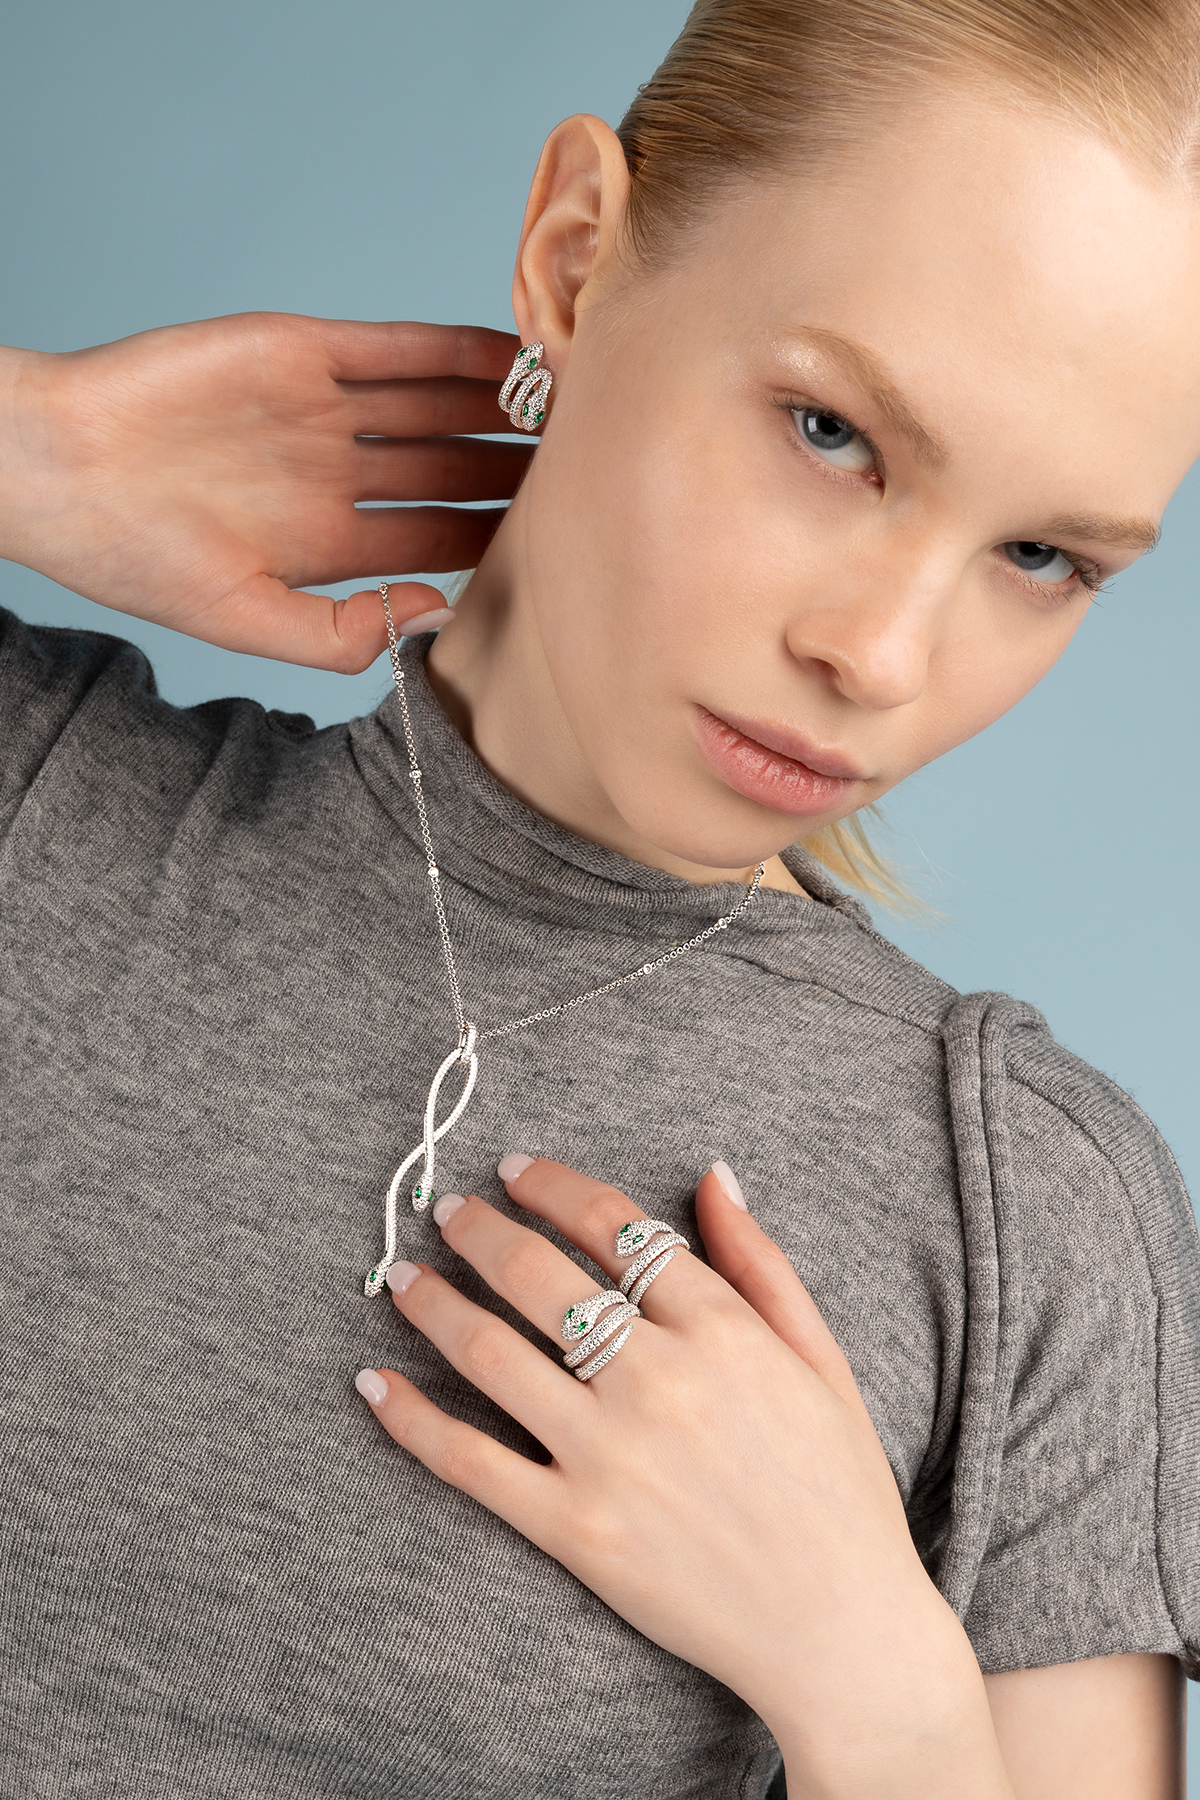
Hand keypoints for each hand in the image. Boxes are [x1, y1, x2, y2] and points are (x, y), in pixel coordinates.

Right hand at [0, 314, 532, 668]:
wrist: (57, 469)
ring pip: (439, 403)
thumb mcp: (248, 622)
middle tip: (594, 467)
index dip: (502, 533)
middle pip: (453, 465)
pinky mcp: (302, 349)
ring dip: (504, 404)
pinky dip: (456, 349)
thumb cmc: (135, 557)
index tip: (568, 538)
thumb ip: (342, 634)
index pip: (441, 534)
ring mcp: (324, 409)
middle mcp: (339, 473)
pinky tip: (516, 356)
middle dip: (519, 467)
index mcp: (331, 541)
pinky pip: (397, 348)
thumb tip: (435, 616)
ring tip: (574, 407)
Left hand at [357, 1160, 1013, 1798]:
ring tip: (401, 1278)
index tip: (517, 1169)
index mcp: (722, 1330)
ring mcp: (608, 1456)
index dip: (554, 1187)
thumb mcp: (822, 1359)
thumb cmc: (840, 1492)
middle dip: (480, 1230)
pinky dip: (412, 1419)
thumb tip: (712, 1176)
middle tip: (449, 1209)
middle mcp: (658, 1380)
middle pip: (540, 1276)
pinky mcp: (574, 1529)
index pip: (614, 1226)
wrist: (840, 1633)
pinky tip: (374, 1384)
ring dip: (433, 1303)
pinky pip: (470, 1461)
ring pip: (491, 1353)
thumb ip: (761, 1263)